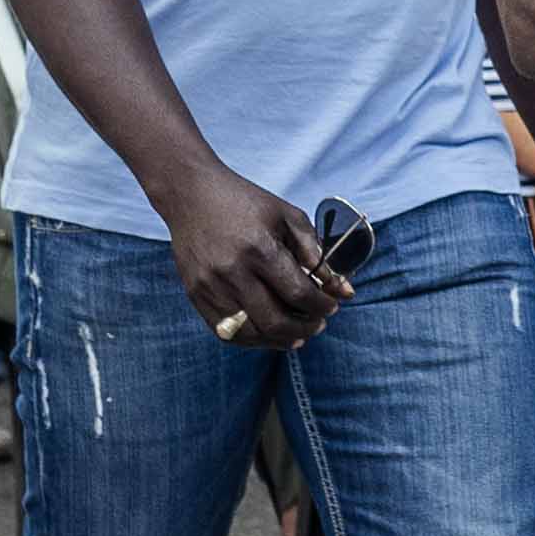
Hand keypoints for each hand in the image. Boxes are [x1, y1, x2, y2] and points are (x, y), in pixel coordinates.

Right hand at [163, 161, 350, 351]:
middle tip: (319, 323)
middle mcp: (233, 272)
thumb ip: (316, 254)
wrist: (191, 195)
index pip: (299, 293)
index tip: (332, 305)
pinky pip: (227, 333)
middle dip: (306, 328)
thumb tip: (343, 289)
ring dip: (281, 340)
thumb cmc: (245, 203)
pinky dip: (253, 339)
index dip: (322, 306)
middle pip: (276, 321)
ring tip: (299, 333)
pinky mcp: (196, 295)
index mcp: (260, 249)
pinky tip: (269, 332)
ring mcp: (211, 287)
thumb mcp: (288, 217)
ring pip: (252, 333)